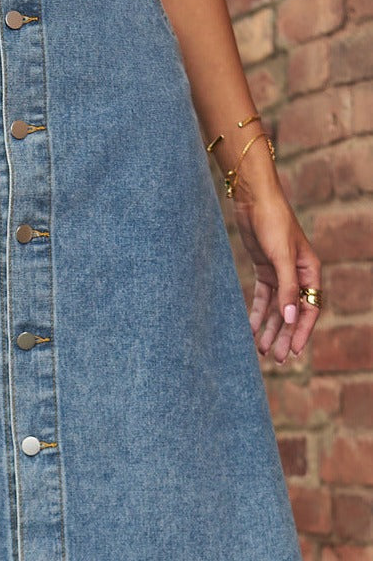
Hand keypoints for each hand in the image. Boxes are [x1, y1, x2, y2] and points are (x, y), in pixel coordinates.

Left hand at [229, 170, 321, 364]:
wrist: (254, 201)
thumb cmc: (274, 224)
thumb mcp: (282, 258)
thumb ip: (287, 289)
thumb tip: (291, 319)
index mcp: (310, 272)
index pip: (309, 309)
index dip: (302, 332)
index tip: (294, 352)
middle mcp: (298, 275)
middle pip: (293, 313)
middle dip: (285, 336)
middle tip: (278, 359)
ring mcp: (281, 274)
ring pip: (277, 309)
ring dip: (271, 329)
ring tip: (262, 350)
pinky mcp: (265, 271)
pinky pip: (263, 298)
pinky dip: (258, 314)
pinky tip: (251, 329)